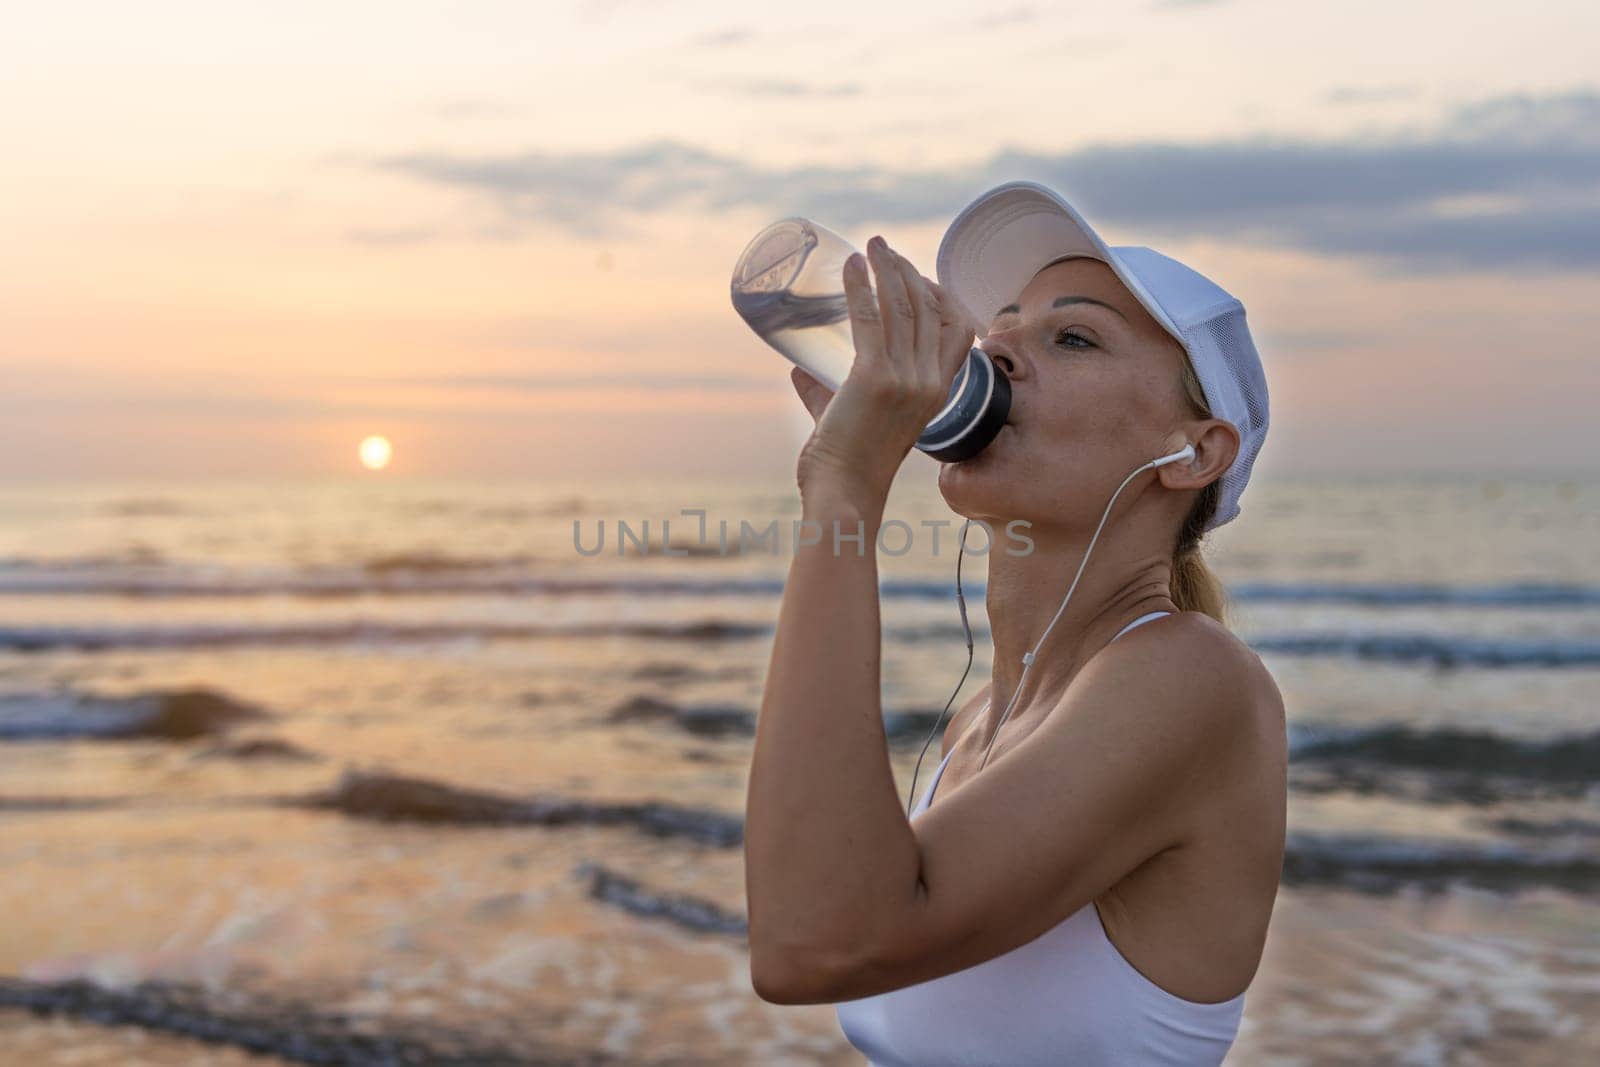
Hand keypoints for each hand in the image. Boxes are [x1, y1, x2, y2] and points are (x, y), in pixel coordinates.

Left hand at [792, 235, 976, 502]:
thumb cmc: (846, 467)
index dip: (943, 296)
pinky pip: (870, 318)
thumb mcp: (850, 421)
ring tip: (872, 246)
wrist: (843, 494)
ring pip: (904, 307)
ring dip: (888, 269)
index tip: (916, 276)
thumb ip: (826, 394)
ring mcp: (906, 379)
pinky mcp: (874, 377)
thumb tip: (799, 371)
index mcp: (936, 394)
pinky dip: (860, 286)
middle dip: (908, 272)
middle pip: (930, 310)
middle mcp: (929, 382)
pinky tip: (851, 266)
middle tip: (885, 250)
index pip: (960, 332)